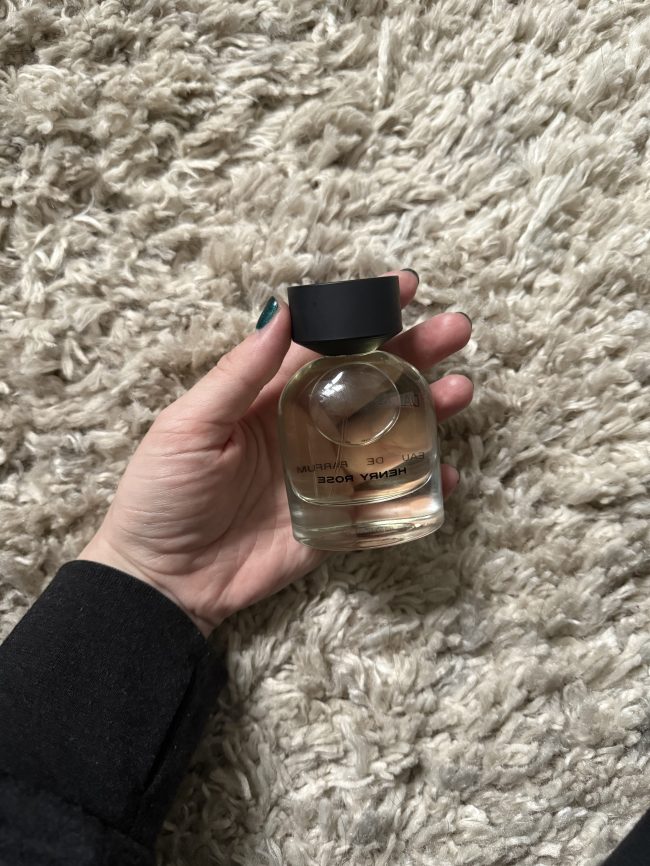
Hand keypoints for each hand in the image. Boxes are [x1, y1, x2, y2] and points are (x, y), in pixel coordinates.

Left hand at [78, 270, 472, 636]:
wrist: (164, 580)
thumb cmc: (162, 496)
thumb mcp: (187, 427)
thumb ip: (237, 375)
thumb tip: (279, 314)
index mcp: (269, 397)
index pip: (325, 346)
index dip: (364, 315)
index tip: (404, 288)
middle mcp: (306, 427)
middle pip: (369, 383)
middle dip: (414, 354)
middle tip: (455, 331)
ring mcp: (326, 472)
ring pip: (388, 433)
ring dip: (428, 411)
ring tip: (461, 391)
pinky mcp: (338, 517)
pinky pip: (387, 497)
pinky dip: (422, 486)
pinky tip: (449, 475)